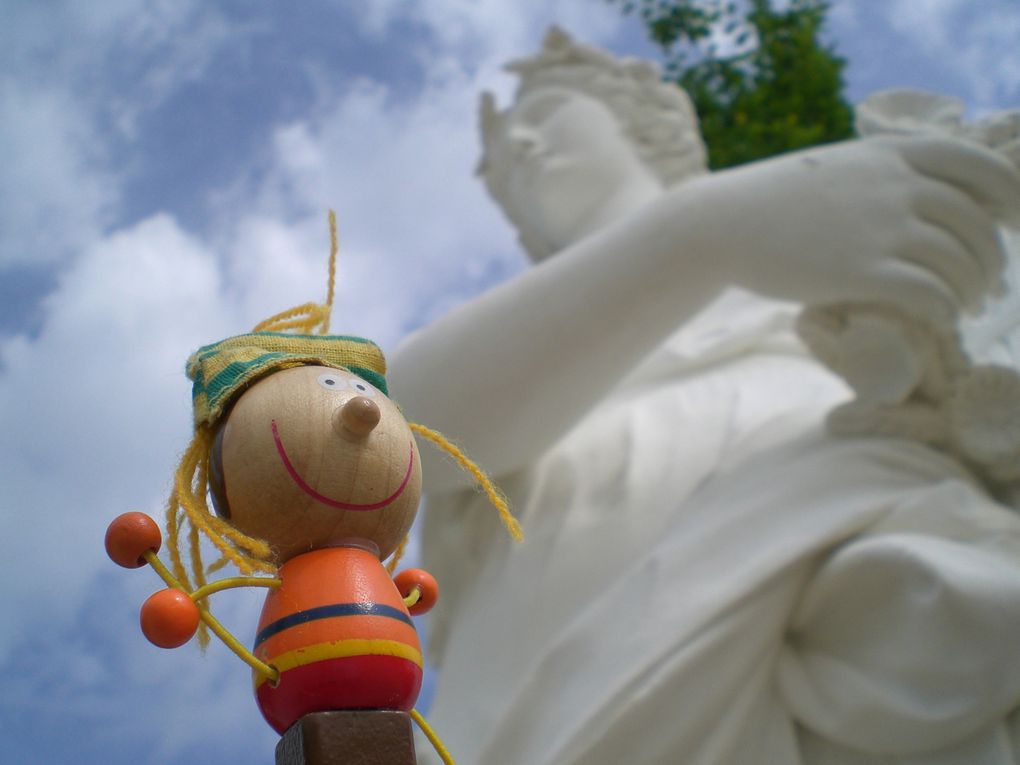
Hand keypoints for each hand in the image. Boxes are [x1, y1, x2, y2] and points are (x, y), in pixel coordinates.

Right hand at [693, 136, 1019, 324]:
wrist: (721, 223)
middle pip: (976, 224)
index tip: (1013, 223)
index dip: (1011, 198)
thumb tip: (930, 203)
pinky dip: (947, 311)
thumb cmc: (775, 200)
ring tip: (970, 305)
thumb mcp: (839, 166)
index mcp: (894, 153)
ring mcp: (880, 228)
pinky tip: (943, 320)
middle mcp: (897, 186)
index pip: (984, 167)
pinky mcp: (861, 272)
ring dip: (974, 289)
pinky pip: (931, 294)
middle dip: (993, 259)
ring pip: (960, 262)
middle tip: (990, 284)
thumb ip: (886, 175)